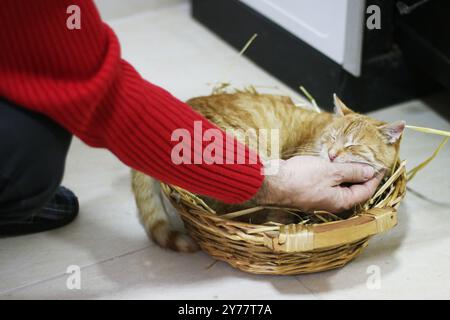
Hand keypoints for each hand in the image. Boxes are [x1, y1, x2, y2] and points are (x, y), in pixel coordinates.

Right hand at [254, 156, 383, 212]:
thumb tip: (369, 172)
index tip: (381, 164)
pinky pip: (326, 181)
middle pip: (353, 188)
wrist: (273, 182)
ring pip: (339, 184)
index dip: (375, 177)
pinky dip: (331, 171)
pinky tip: (329, 160)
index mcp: (341, 201)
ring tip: (347, 156)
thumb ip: (352, 172)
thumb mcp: (331, 171)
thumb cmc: (301, 178)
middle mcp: (331, 202)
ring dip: (344, 170)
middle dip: (360, 173)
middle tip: (365, 157)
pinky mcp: (309, 189)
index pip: (366, 191)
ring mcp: (319, 196)